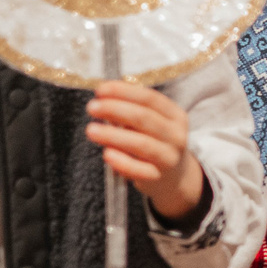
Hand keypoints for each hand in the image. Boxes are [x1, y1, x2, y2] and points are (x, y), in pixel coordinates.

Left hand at [84, 81, 204, 222]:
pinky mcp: (157, 177)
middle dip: (115, 110)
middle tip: (92, 107)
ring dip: (113, 135)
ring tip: (91, 130)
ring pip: (141, 144)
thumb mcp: (154, 123)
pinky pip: (138, 170)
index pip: (150, 98)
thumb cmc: (155, 142)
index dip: (124, 92)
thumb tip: (103, 97)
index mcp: (175, 116)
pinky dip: (121, 162)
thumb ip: (132, 110)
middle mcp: (176, 135)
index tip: (100, 90)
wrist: (174, 176)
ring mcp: (169, 158)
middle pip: (144, 118)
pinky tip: (107, 154)